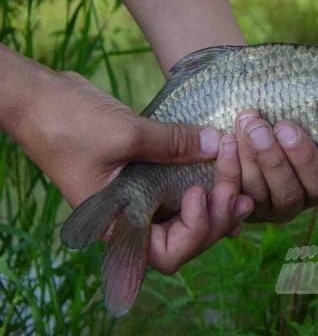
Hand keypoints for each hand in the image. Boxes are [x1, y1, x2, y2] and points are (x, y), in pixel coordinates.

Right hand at [16, 70, 252, 273]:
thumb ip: (174, 143)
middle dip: (215, 219)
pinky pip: (180, 187)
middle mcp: (131, 216)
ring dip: (216, 204)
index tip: (199, 195)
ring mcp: (140, 196)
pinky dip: (204, 183)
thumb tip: (217, 143)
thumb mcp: (125, 135)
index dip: (193, 233)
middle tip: (237, 190)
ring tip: (242, 186)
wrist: (40, 98)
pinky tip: (227, 174)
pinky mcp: (146, 174)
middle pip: (183, 238)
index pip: (164, 254)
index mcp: (117, 222)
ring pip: (186, 215)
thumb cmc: (68, 124)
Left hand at [214, 110, 317, 222]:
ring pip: (257, 191)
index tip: (286, 127)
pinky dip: (227, 165)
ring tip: (242, 125)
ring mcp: (261, 208)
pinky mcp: (233, 204)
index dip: (303, 157)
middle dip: (271, 157)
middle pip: (286, 191)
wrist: (256, 122)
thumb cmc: (292, 127)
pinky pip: (230, 191)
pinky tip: (226, 140)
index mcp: (316, 187)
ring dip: (247, 156)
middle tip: (257, 126)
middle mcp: (290, 204)